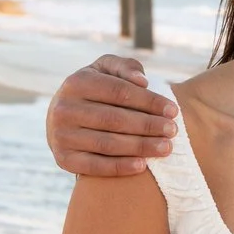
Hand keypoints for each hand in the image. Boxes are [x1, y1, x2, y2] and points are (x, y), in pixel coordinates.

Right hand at [47, 56, 178, 176]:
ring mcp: (60, 135)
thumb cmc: (95, 90)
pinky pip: (94, 166)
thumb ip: (125, 67)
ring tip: (166, 148)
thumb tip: (142, 81)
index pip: (119, 92)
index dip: (149, 101)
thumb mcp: (106, 70)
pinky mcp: (62, 158)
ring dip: (140, 147)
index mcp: (77, 82)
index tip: (173, 110)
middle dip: (148, 125)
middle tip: (173, 131)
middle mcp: (64, 108)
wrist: (61, 117)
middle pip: (115, 119)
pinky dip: (119, 167)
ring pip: (107, 143)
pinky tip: (142, 165)